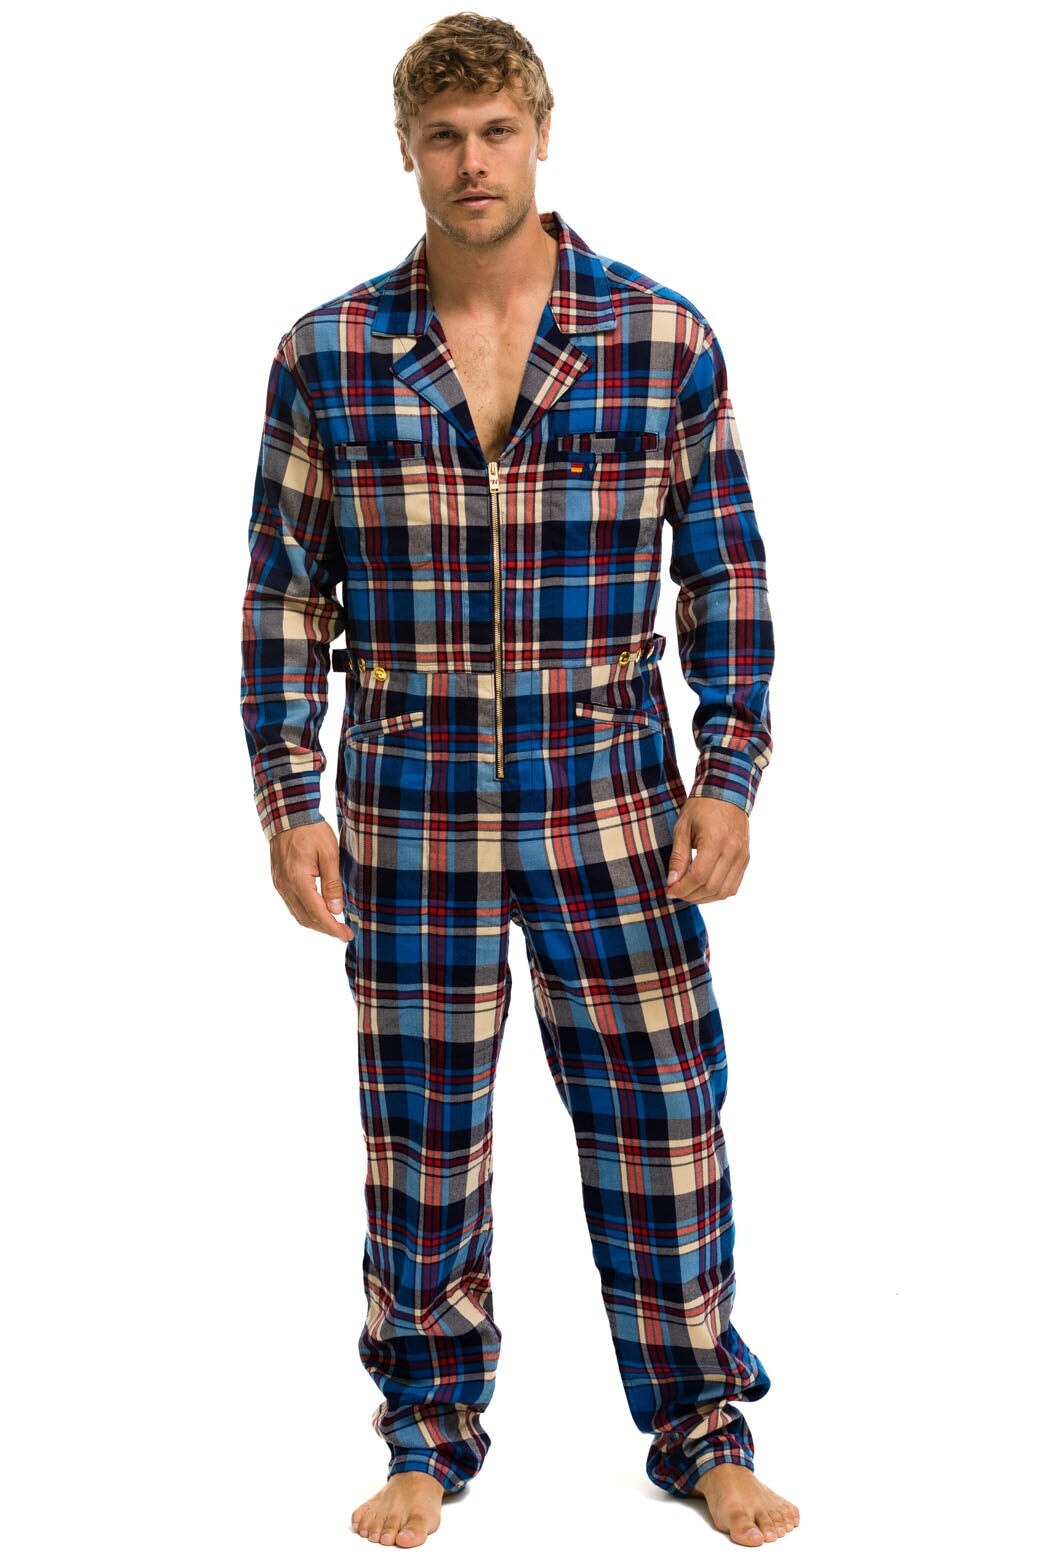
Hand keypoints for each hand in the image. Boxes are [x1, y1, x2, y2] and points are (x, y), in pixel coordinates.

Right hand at [269, 820, 353, 941]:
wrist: (288, 815)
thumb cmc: (311, 831)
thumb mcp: (329, 854)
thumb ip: (332, 884)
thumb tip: (336, 910)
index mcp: (298, 881)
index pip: (317, 914)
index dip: (333, 928)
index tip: (347, 936)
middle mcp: (285, 887)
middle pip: (306, 918)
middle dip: (326, 929)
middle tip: (345, 933)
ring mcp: (280, 885)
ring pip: (298, 914)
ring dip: (316, 923)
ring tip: (335, 926)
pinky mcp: (279, 881)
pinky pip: (292, 905)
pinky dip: (307, 913)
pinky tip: (320, 912)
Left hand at [665, 796, 749, 904]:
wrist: (727, 793)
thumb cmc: (701, 807)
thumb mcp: (683, 828)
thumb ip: (678, 857)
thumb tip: (672, 882)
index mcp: (715, 841)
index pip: (699, 876)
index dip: (682, 888)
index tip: (670, 890)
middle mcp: (732, 851)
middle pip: (712, 887)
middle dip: (691, 895)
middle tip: (676, 893)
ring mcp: (742, 856)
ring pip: (724, 891)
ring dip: (705, 898)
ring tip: (689, 893)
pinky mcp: (745, 859)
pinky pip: (734, 886)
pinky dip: (718, 893)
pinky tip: (703, 888)